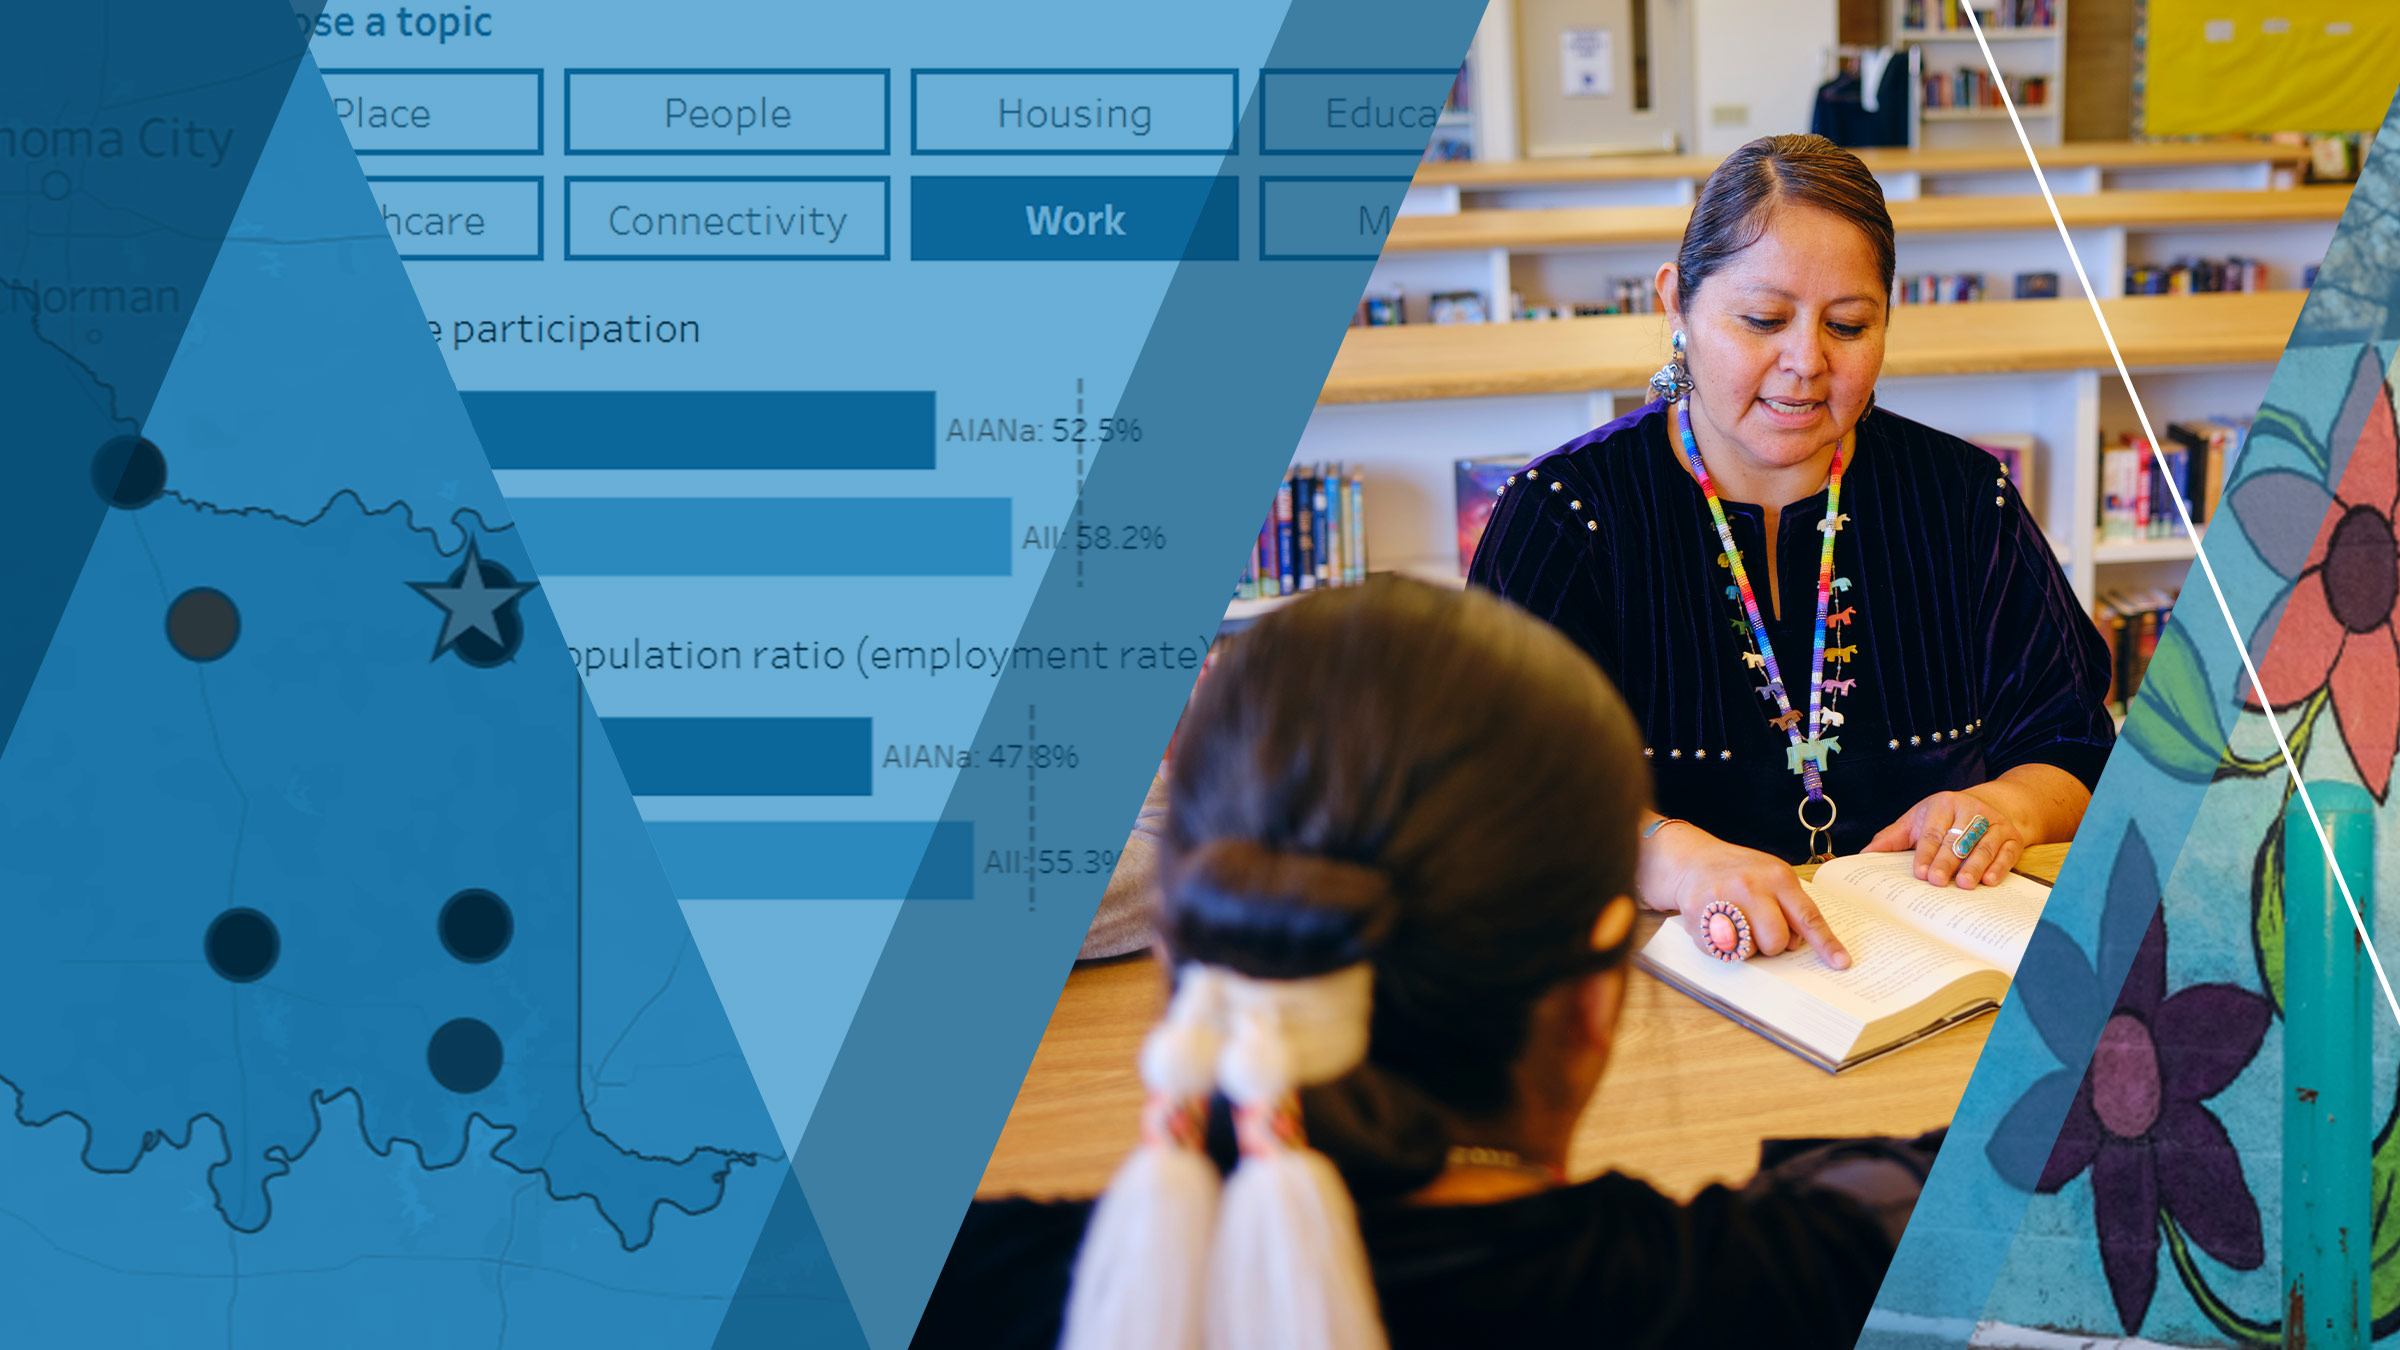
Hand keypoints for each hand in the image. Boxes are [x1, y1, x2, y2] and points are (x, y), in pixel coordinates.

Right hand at [1639, 820, 1852, 968]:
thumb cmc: (1740, 873)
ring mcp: (1722, 899)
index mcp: (1777, 877)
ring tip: (1738, 925)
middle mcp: (1750, 886)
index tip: (1841, 963)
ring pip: (1749, 949)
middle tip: (1761, 930)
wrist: (1693, 860)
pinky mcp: (1697, 914)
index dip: (1825, 944)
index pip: (1807, 916)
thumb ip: (1790, 905)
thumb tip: (1801, 942)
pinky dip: (1723, 946)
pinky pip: (1721, 950)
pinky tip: (1718, 926)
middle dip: (1772, 944)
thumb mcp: (1772, 876)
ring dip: (1747, 946)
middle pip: (1777, 940)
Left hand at [1865, 785, 2025, 888]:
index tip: (1918, 872)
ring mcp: (1994, 823)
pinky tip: (1990, 880)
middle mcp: (1970, 811)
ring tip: (1965, 884)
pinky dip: (1999, 866)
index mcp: (1943, 804)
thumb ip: (1893, 837)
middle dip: (1946, 862)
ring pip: (1983, 846)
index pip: (1932, 832)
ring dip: (1974, 866)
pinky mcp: (2012, 836)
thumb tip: (1864, 854)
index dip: (1925, 853)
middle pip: (1957, 840)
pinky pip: (2007, 852)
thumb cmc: (1945, 818)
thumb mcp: (1917, 821)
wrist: (1989, 805)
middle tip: (1937, 881)